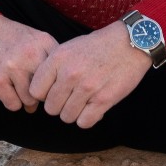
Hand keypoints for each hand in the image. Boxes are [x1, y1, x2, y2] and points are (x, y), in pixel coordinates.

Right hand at [0, 14, 58, 112]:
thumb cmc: (8, 37)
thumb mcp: (34, 39)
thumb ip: (47, 62)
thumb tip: (52, 98)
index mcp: (44, 42)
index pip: (61, 75)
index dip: (55, 84)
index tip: (48, 85)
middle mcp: (31, 54)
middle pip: (47, 90)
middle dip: (40, 95)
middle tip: (32, 91)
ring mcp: (13, 67)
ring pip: (30, 101)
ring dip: (25, 100)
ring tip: (18, 90)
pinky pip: (13, 105)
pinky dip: (11, 102)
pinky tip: (6, 91)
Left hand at [28, 22, 151, 128]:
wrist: (130, 43)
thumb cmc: (97, 46)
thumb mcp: (69, 48)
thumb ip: (52, 68)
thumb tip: (39, 92)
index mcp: (58, 59)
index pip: (35, 91)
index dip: (44, 94)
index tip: (53, 91)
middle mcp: (70, 73)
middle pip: (50, 108)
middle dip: (59, 105)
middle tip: (71, 97)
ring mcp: (87, 88)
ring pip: (66, 117)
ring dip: (74, 112)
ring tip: (83, 101)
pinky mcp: (104, 100)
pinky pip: (84, 122)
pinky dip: (87, 118)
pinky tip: (93, 107)